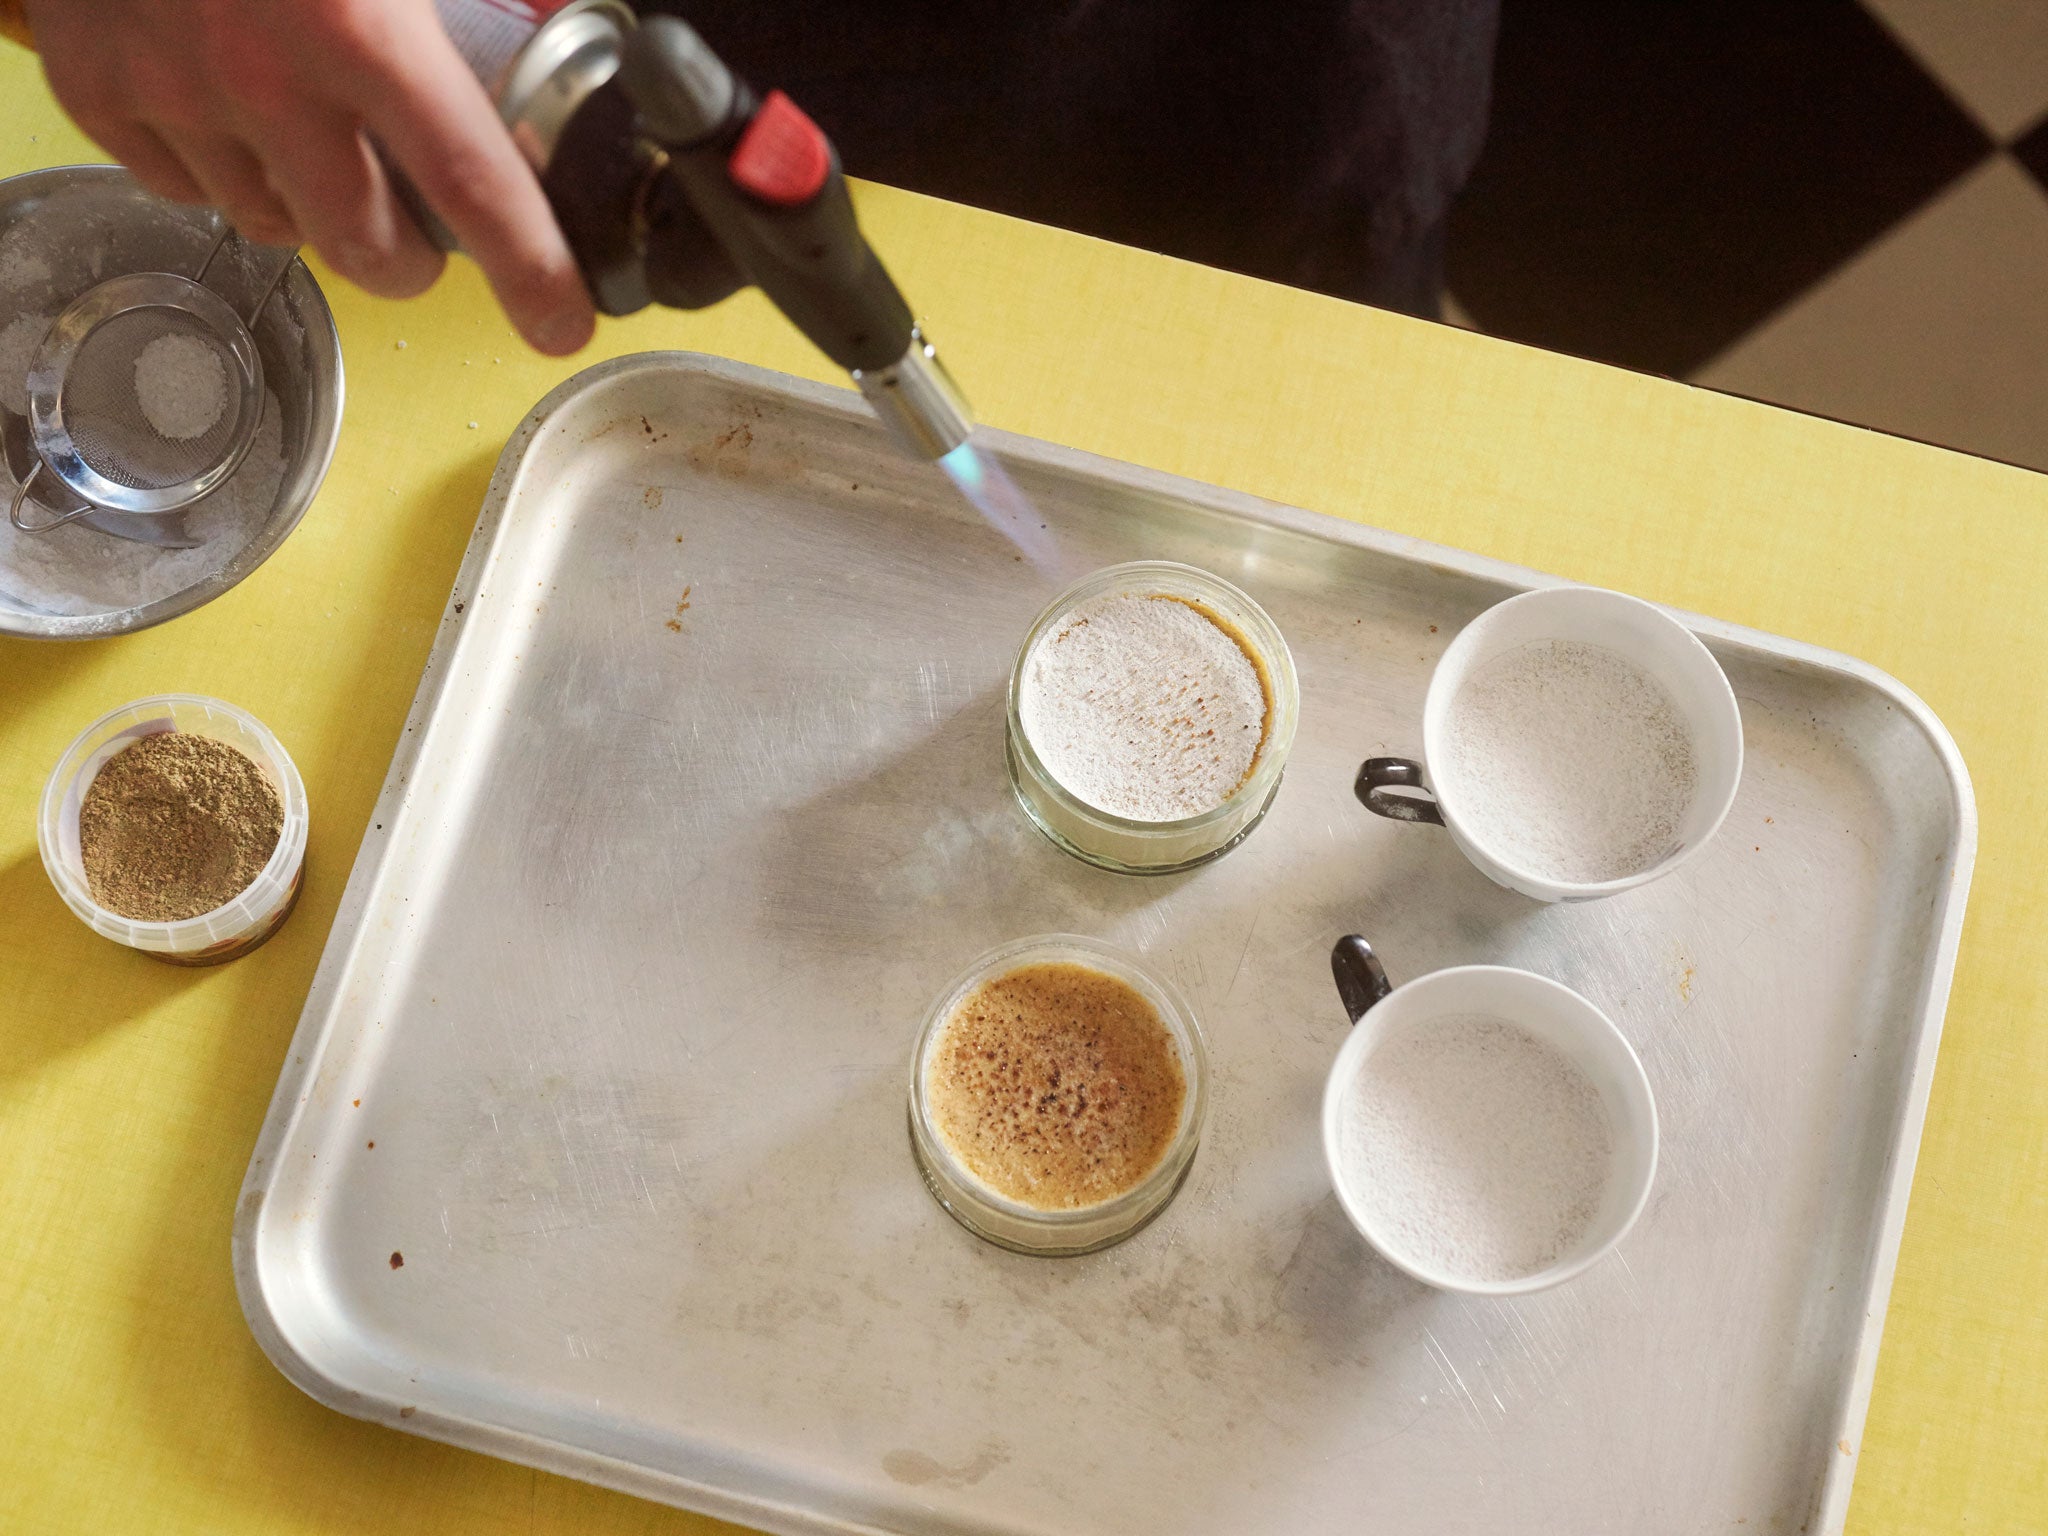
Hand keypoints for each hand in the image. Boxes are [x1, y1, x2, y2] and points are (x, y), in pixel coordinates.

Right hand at [22, 0, 596, 354]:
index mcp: (361, 24)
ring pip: (273, 224)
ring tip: (323, 151)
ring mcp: (173, 88)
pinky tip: (237, 117)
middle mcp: (264, 73)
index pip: (472, 181)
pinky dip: (222, 171)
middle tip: (429, 240)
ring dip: (314, 211)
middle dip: (412, 263)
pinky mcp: (101, 91)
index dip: (529, 268)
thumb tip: (560, 7)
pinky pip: (183, 188)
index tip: (560, 324)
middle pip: (368, 247)